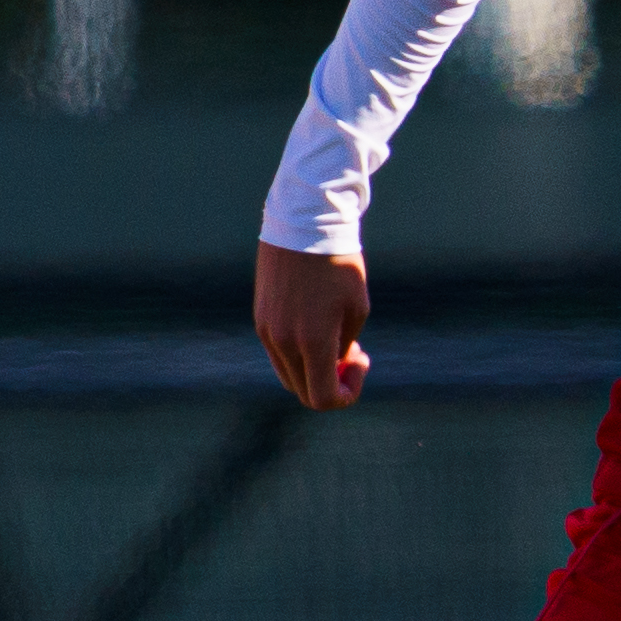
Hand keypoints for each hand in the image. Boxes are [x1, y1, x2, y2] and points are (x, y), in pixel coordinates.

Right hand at [254, 242, 372, 410]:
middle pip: (303, 391)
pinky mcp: (260, 318)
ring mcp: (267, 331)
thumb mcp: (356, 308)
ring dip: (313, 369)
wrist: (305, 223)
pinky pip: (278, 353)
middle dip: (331, 382)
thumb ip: (344, 346)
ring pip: (288, 374)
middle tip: (352, 355)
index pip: (322, 398)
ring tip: (335, 339)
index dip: (345, 395)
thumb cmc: (340, 263)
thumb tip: (333, 364)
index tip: (360, 364)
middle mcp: (284, 342)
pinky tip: (316, 327)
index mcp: (313, 342)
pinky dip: (298, 353)